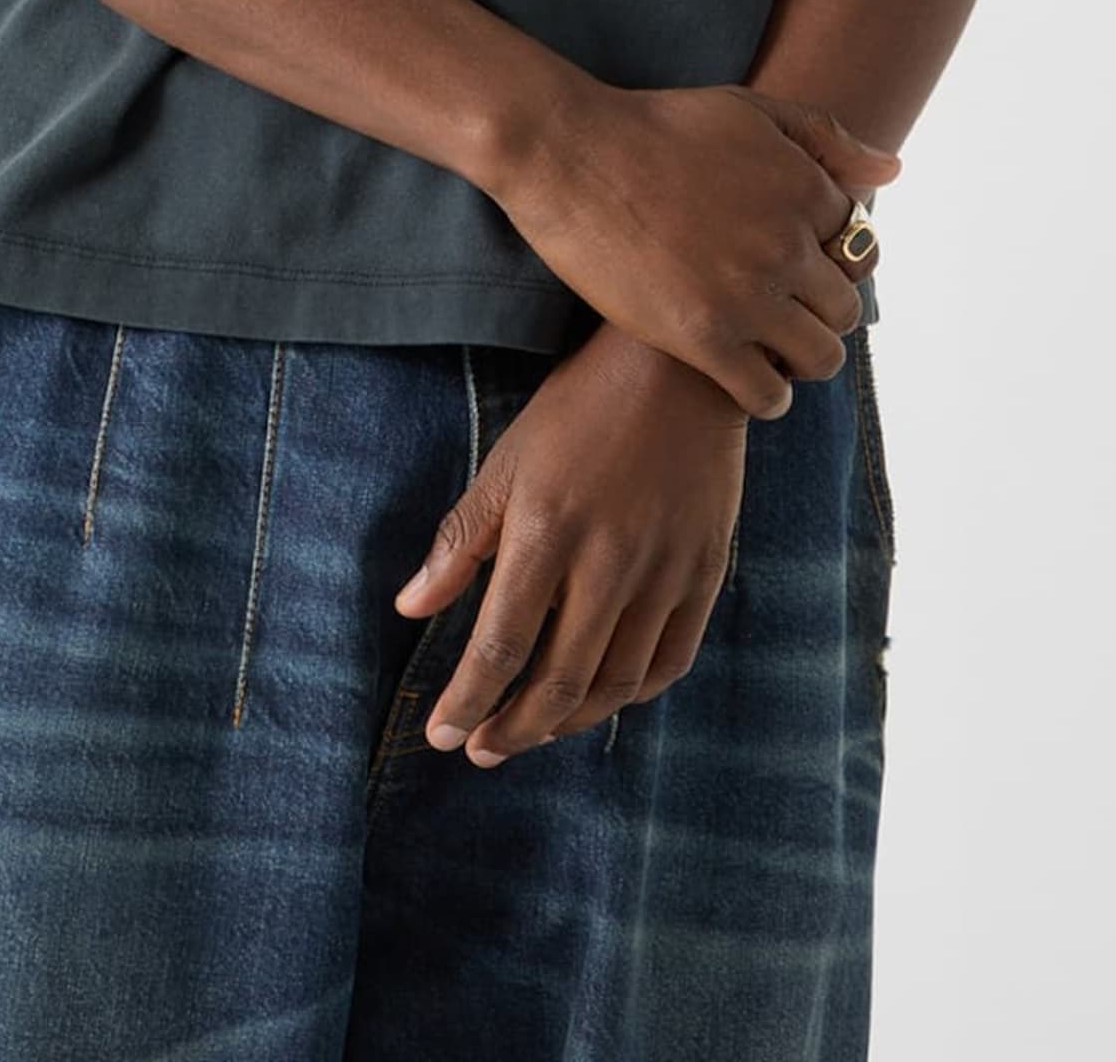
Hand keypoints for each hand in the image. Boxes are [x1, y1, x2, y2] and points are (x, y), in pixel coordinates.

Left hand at [390, 322, 752, 766]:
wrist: (681, 368)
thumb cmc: (581, 408)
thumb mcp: (508, 462)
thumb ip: (462, 541)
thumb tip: (410, 608)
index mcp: (548, 530)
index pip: (501, 643)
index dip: (468, 699)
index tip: (443, 733)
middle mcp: (609, 561)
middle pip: (559, 682)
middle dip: (512, 729)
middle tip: (480, 749)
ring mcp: (665, 572)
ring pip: (614, 685)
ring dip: (566, 723)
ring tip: (530, 730)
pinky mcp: (705, 572)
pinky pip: (669, 662)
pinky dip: (631, 695)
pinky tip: (601, 698)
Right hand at [488, 80, 899, 419]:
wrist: (572, 154)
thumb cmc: (657, 126)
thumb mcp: (749, 111)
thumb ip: (825, 137)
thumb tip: (893, 172)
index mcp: (805, 188)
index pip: (860, 247)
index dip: (831, 259)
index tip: (799, 266)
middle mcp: (788, 244)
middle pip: (846, 308)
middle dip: (820, 311)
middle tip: (782, 310)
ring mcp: (748, 294)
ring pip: (820, 357)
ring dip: (802, 357)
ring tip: (769, 347)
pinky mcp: (702, 336)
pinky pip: (767, 393)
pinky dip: (766, 394)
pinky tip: (743, 375)